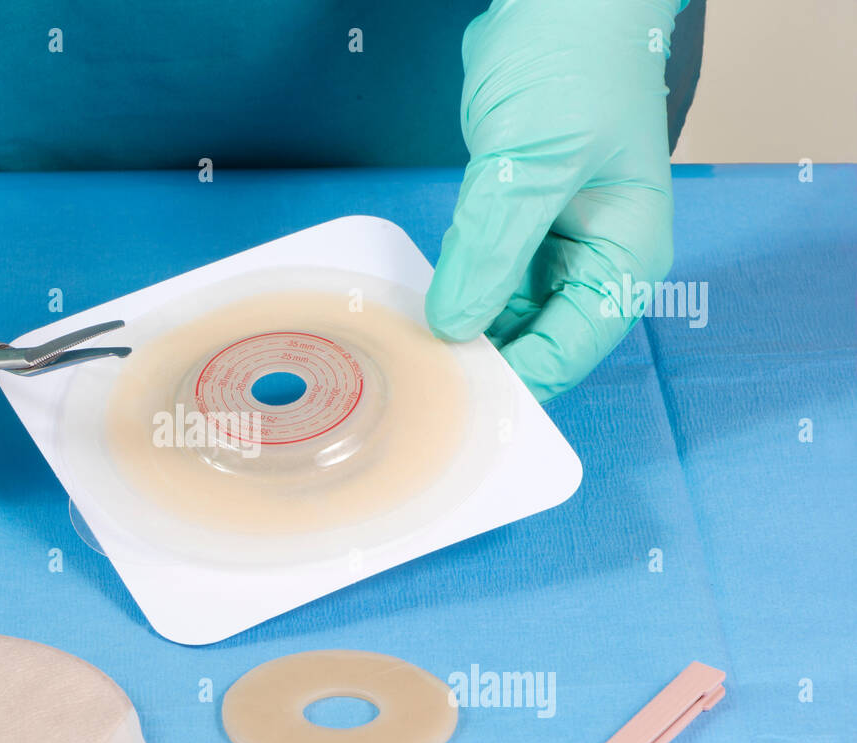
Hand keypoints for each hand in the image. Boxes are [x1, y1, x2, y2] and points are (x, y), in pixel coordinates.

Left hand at [426, 0, 683, 400]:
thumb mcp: (532, 161)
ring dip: (460, 330)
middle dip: (482, 361)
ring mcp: (551, 242)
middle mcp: (591, 259)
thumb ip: (493, 249)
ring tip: (407, 350)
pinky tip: (415, 304)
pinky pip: (481, 276)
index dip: (515, 379)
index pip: (570, 350)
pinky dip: (451, 291)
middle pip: (535, 342)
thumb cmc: (577, 61)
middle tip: (419, 380)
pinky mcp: (514, 221)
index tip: (454, 393)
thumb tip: (455, 325)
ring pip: (502, 315)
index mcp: (623, 256)